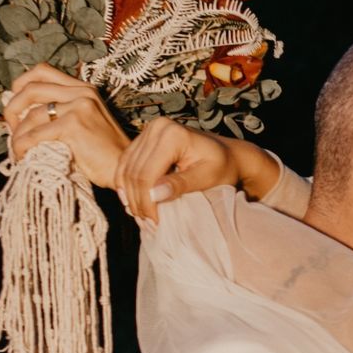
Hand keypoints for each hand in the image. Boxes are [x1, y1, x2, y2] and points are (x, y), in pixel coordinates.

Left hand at [1, 64, 130, 188]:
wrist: (123, 168)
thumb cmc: (103, 151)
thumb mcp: (86, 120)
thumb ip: (63, 110)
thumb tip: (23, 113)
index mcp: (84, 88)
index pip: (43, 71)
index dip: (22, 83)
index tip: (17, 103)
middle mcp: (82, 92)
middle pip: (31, 87)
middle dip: (12, 107)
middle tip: (11, 126)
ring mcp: (78, 107)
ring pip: (31, 114)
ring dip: (17, 134)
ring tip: (18, 149)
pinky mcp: (73, 125)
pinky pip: (35, 134)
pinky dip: (23, 146)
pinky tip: (23, 155)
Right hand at [114, 117, 251, 222]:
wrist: (226, 154)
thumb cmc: (222, 167)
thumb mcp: (207, 178)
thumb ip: (181, 184)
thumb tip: (154, 195)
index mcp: (172, 134)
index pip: (146, 175)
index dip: (146, 202)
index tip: (155, 222)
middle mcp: (157, 128)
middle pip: (133, 173)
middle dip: (137, 202)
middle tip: (147, 224)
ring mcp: (148, 131)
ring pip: (125, 170)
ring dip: (129, 196)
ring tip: (142, 216)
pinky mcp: (143, 139)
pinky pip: (126, 165)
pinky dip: (127, 186)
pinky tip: (135, 202)